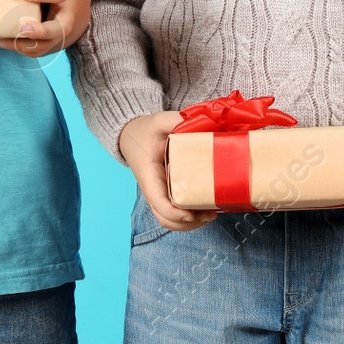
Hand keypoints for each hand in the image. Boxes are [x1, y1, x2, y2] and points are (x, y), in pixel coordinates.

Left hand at [0, 0, 88, 58]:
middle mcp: (68, 11)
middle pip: (61, 27)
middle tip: (21, 27)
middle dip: (42, 30)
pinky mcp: (53, 40)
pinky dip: (21, 48)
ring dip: (28, 44)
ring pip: (50, 43)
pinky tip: (1, 40)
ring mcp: (61, 28)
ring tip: (5, 38)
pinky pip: (39, 50)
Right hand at [118, 110, 218, 231]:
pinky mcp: (167, 194)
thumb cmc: (145, 131)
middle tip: (211, 213)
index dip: (174, 213)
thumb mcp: (159, 121)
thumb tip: (199, 122)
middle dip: (188, 223)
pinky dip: (190, 218)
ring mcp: (160, 194)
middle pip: (166, 219)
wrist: (131, 136)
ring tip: (212, 214)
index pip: (158, 202)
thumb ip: (175, 120)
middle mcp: (153, 190)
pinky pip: (176, 214)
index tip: (191, 213)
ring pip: (171, 221)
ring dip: (191, 224)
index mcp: (149, 175)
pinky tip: (207, 209)